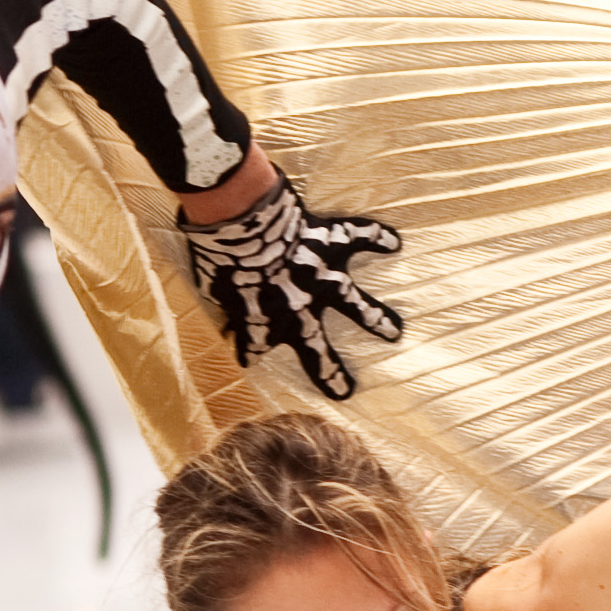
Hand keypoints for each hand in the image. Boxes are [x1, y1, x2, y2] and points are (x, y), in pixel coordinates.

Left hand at [179, 167, 406, 398]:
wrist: (242, 222)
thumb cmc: (222, 253)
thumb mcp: (215, 284)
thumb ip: (229, 298)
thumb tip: (226, 304)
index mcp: (267, 316)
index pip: (257, 344)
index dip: (251, 352)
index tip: (250, 361)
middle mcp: (300, 305)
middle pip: (318, 346)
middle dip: (331, 370)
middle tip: (347, 389)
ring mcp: (321, 276)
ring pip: (354, 303)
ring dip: (375, 318)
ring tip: (395, 331)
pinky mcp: (330, 242)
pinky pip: (359, 237)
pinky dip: (376, 236)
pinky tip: (394, 241)